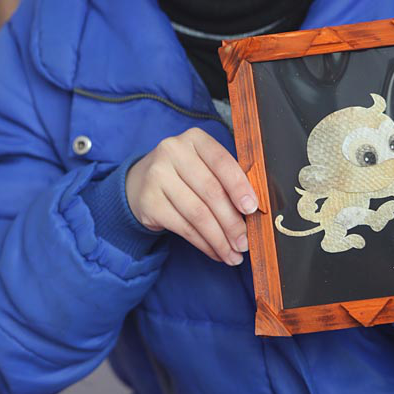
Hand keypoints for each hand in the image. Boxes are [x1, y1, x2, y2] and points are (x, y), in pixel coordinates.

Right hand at [126, 128, 257, 264]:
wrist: (140, 183)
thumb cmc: (185, 176)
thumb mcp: (204, 166)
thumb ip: (227, 180)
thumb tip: (253, 213)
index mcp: (195, 139)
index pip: (222, 161)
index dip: (240, 186)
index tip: (253, 208)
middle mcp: (173, 152)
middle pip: (211, 191)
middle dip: (232, 222)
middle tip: (245, 243)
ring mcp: (157, 176)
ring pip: (198, 214)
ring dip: (219, 239)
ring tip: (233, 254)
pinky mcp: (149, 201)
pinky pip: (183, 227)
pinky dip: (203, 244)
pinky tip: (215, 251)